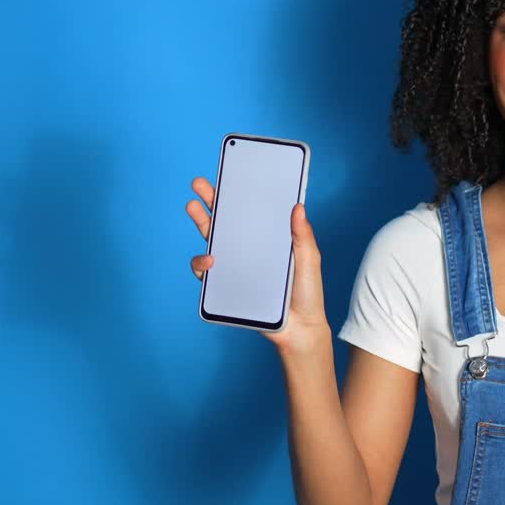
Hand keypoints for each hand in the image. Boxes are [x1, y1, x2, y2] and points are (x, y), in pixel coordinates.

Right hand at [187, 176, 332, 351]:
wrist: (299, 330)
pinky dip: (203, 264)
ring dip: (201, 223)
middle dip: (211, 200)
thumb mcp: (309, 261)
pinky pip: (208, 272)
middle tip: (199, 184)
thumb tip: (298, 206)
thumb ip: (302, 236)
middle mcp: (250, 249)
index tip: (229, 175)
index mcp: (269, 238)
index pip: (251, 211)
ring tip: (194, 209)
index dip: (238, 194)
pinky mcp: (228, 285)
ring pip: (212, 240)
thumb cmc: (307, 294)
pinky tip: (210, 260)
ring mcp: (237, 266)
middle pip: (226, 220)